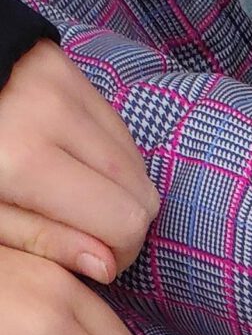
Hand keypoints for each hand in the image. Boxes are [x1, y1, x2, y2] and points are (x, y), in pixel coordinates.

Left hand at [0, 42, 155, 281]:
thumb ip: (44, 240)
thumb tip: (107, 267)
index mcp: (27, 160)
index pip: (125, 221)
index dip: (120, 251)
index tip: (96, 258)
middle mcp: (54, 114)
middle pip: (141, 193)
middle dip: (125, 223)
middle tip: (91, 233)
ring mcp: (63, 85)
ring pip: (137, 163)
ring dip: (121, 192)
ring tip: (82, 199)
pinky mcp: (65, 68)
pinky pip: (119, 130)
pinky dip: (110, 160)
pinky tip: (78, 167)